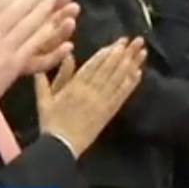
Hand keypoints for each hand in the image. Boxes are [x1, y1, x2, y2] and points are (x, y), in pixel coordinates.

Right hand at [35, 38, 145, 157]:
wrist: (60, 147)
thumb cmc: (51, 121)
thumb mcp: (46, 97)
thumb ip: (57, 75)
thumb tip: (66, 54)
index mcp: (75, 86)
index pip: (95, 65)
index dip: (108, 52)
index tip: (119, 41)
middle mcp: (91, 91)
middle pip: (110, 69)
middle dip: (124, 53)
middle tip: (137, 41)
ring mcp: (102, 102)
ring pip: (119, 79)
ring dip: (131, 64)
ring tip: (142, 52)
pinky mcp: (108, 112)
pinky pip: (121, 95)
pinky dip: (130, 84)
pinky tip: (138, 73)